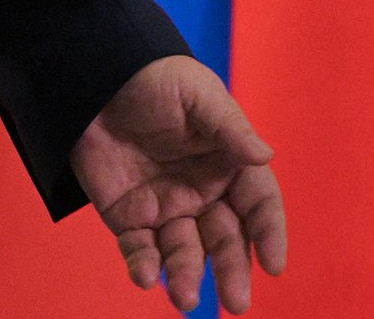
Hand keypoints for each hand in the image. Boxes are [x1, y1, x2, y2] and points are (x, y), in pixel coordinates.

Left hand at [74, 55, 286, 313]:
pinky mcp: (129, 217)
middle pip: (224, 238)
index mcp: (228, 163)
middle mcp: (202, 192)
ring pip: (183, 251)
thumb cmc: (158, 79)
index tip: (274, 264)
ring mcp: (166, 207)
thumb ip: (230, 129)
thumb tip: (265, 156)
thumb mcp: (199, 96)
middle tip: (237, 303)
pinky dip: (144, 266)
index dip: (269, 232)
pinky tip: (147, 277)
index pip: (257, 203)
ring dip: (186, 276)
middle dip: (232, 270)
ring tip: (185, 298)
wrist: (98, 78)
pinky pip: (139, 250)